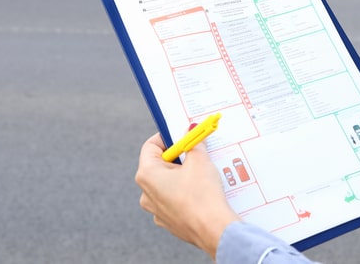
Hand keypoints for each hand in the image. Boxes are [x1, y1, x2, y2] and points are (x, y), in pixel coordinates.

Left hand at [135, 133, 240, 258]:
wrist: (213, 230)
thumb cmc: (202, 193)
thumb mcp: (200, 160)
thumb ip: (193, 142)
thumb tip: (192, 130)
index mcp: (147, 175)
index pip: (151, 146)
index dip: (168, 137)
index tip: (183, 135)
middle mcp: (146, 193)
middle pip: (159, 165)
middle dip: (178, 156)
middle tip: (195, 151)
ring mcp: (156, 210)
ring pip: (167, 183)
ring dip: (182, 175)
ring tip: (201, 171)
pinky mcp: (169, 222)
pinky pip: (174, 200)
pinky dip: (185, 192)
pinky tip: (201, 191)